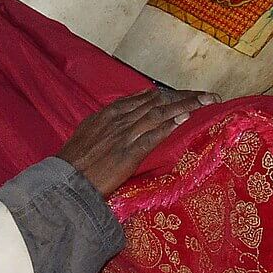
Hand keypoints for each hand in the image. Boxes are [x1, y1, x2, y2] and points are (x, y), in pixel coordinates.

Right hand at [58, 89, 217, 198]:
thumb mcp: (89, 132)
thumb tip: (124, 118)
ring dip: (185, 106)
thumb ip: (108, 123)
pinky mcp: (128, 153)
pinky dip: (169, 126)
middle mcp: (120, 119)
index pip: (146, 97)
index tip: (186, 94)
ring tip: (206, 102)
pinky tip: (185, 119)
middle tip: (207, 96)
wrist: (64, 178)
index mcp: (110, 113)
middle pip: (158, 101)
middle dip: (185, 97)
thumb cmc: (74, 159)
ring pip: (160, 114)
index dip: (170, 95)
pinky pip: (152, 136)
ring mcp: (124, 135)